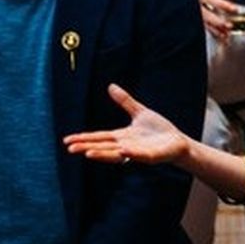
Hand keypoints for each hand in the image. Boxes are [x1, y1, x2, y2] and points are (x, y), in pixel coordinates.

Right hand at [63, 83, 191, 164]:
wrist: (177, 141)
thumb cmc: (158, 130)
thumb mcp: (139, 112)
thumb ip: (125, 101)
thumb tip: (111, 86)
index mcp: (121, 136)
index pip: (99, 137)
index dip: (83, 138)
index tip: (67, 141)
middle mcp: (126, 146)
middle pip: (103, 147)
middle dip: (87, 147)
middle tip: (70, 149)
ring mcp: (137, 153)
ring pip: (117, 154)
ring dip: (103, 154)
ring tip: (88, 153)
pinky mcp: (151, 156)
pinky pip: (140, 155)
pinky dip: (132, 153)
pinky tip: (123, 150)